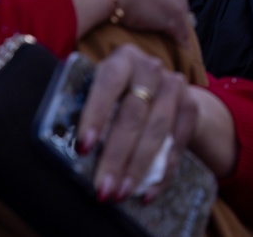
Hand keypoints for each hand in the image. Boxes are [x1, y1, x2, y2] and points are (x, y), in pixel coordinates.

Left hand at [77, 45, 196, 201]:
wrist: (165, 88)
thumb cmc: (120, 93)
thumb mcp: (105, 89)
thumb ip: (89, 106)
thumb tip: (62, 143)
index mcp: (122, 59)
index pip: (107, 84)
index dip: (95, 115)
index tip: (84, 147)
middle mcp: (150, 68)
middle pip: (132, 114)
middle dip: (116, 155)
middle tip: (103, 187)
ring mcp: (173, 86)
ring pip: (156, 131)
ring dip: (138, 167)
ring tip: (121, 193)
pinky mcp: (190, 107)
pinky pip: (176, 145)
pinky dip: (162, 172)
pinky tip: (147, 193)